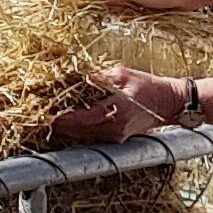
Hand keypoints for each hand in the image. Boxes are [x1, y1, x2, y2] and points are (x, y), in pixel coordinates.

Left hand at [49, 65, 185, 144]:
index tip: (46, 113)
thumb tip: (75, 76)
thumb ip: (98, 77)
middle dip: (60, 124)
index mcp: (116, 111)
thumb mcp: (122, 74)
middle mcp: (114, 129)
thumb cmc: (149, 86)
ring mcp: (116, 136)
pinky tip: (70, 122)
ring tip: (52, 119)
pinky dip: (80, 130)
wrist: (170, 103)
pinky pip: (93, 136)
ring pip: (84, 137)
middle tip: (42, 116)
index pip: (80, 119)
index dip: (61, 118)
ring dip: (68, 129)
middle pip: (78, 132)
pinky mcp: (117, 138)